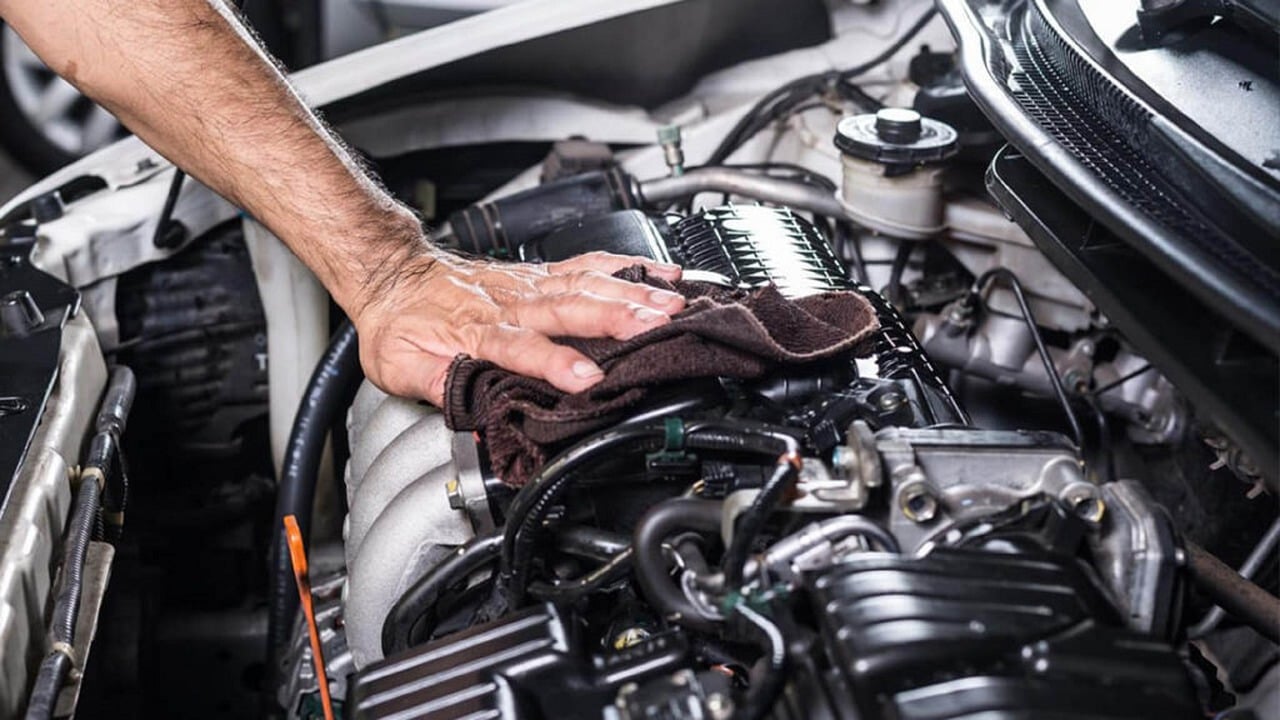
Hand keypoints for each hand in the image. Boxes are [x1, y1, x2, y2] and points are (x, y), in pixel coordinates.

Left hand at [351, 249, 684, 404]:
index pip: (521, 347)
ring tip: (671, 302)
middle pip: (569, 306)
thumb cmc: (400, 323)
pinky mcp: (542, 274)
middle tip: (656, 325)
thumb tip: (471, 411)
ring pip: (586, 283)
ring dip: (631, 293)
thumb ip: (436, 386)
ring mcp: (530, 283)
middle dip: (616, 316)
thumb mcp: (399, 366)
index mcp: (477, 328)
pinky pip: (589, 265)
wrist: (393, 272)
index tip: (586, 379)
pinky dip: (628, 267)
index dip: (554, 363)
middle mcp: (511, 301)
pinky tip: (662, 272)